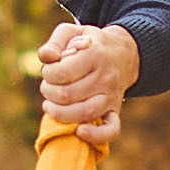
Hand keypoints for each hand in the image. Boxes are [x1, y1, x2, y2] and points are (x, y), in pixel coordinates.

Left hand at [37, 20, 138, 143]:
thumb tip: (46, 58)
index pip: (61, 73)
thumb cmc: (89, 44)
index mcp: (94, 54)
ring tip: (50, 106)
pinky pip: (111, 130)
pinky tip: (79, 131)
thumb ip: (55, 42)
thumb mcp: (72, 33)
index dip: (48, 74)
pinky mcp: (115, 111)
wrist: (123, 53)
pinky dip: (96, 136)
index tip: (49, 71)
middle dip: (49, 92)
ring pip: (84, 113)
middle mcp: (105, 77)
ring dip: (59, 113)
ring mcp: (112, 96)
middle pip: (67, 95)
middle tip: (48, 87)